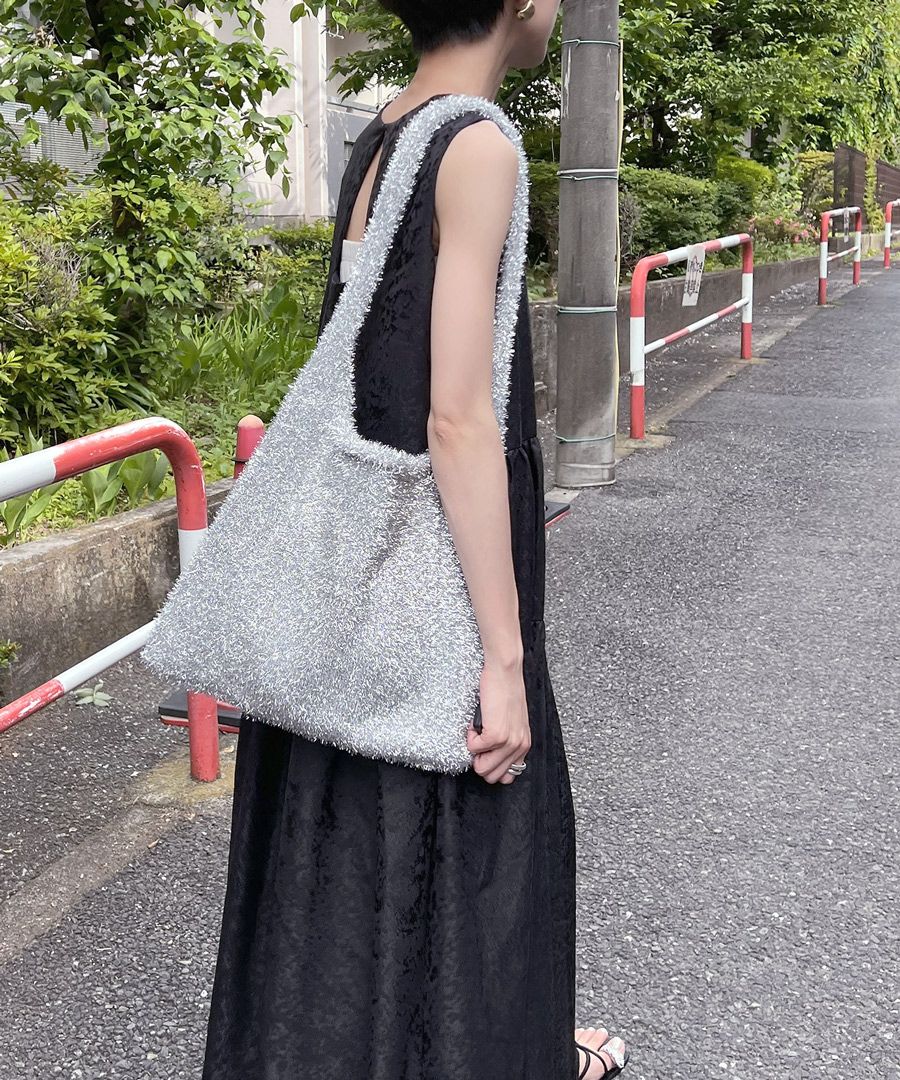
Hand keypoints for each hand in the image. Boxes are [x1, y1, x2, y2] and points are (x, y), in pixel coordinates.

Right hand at [466, 660, 530, 783]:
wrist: (505, 672)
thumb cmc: (505, 691)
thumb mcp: (512, 722)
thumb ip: (507, 741)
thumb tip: (488, 756)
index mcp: (524, 745)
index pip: (507, 776)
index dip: (491, 765)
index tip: (485, 751)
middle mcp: (519, 746)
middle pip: (492, 776)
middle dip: (479, 760)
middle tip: (480, 739)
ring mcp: (509, 742)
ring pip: (482, 768)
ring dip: (474, 750)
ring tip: (479, 730)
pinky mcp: (496, 735)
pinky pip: (473, 748)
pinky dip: (469, 735)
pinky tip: (478, 721)